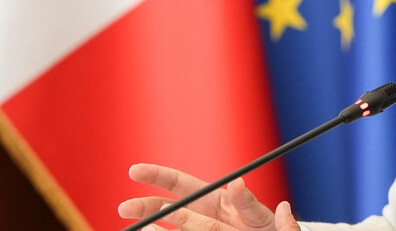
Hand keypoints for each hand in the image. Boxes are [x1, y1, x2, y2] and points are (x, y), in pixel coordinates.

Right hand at [119, 163, 300, 230]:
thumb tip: (239, 183)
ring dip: (152, 228)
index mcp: (217, 201)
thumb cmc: (271, 230)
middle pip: (169, 207)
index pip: (182, 184)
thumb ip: (249, 203)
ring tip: (131, 228)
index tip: (135, 171)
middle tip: (124, 208)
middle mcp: (205, 215)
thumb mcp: (263, 216)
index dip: (158, 176)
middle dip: (146, 206)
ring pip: (172, 228)